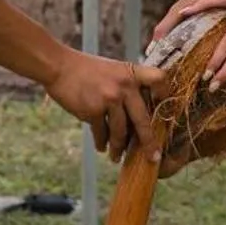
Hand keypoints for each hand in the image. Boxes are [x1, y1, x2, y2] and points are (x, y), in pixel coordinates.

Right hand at [45, 51, 162, 163]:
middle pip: (143, 120)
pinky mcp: (93, 110)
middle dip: (148, 143)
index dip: (165, 94)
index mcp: (132, 72)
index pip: (159, 79)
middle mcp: (125, 86)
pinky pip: (102, 133)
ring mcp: (109, 99)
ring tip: (117, 157)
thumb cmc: (86, 69)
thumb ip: (128, 86)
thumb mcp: (113, 70)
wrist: (59, 67)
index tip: (165, 110)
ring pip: (120, 132)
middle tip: (153, 157)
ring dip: (119, 148)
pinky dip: (101, 142)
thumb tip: (139, 115)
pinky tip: (101, 147)